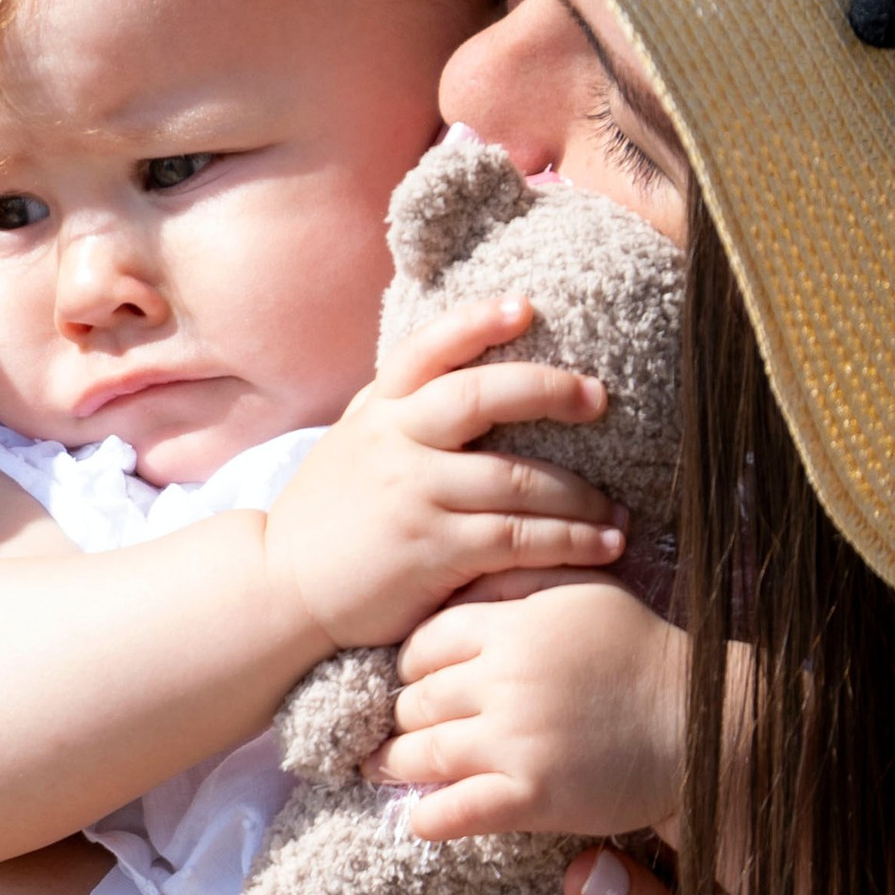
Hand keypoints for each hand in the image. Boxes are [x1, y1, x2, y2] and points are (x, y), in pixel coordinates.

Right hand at [261, 294, 624, 653]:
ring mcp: (414, 496)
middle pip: (481, 397)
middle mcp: (396, 444)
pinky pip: (518, 539)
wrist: (278, 589)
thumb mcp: (352, 444)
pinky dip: (571, 542)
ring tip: (617, 509)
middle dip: (549, 390)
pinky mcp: (433, 551)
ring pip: (518, 480)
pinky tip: (602, 546)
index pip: (428, 350)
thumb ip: (400, 411)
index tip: (526, 306)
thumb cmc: (328, 517)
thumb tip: (462, 372)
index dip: (476, 322)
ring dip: (581, 496)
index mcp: (378, 411)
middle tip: (597, 398)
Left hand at [374, 575, 685, 841]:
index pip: (425, 644)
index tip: (413, 683)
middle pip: (417, 700)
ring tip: (383, 769)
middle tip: (395, 730)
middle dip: (402, 717)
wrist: (703, 723)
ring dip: (396, 765)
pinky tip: (418, 820)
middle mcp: (506, 679)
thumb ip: (519, 580)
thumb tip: (460, 581)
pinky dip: (426, 817)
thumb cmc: (643, 651)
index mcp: (515, 626)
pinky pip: (454, 810)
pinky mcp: (531, 795)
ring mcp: (516, 739)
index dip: (412, 666)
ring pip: (423, 752)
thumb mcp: (584, 590)